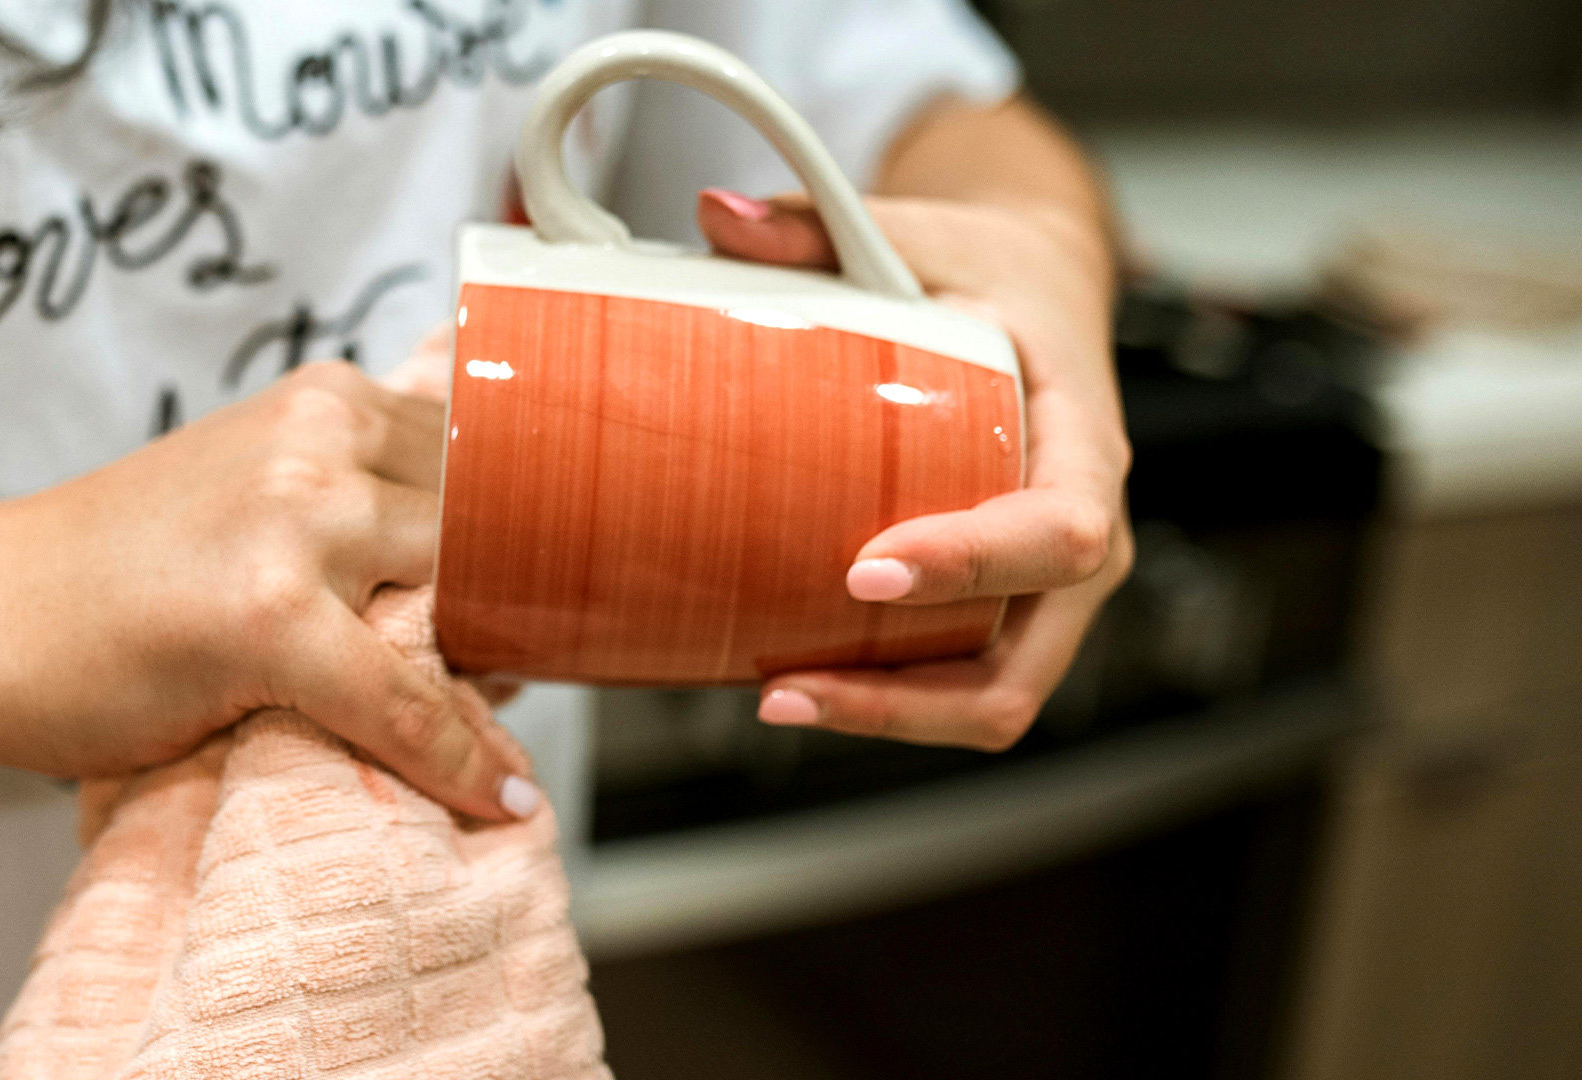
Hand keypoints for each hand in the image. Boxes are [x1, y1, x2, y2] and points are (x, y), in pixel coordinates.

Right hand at [0, 361, 536, 818]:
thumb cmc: (117, 576)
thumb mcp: (257, 496)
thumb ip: (364, 507)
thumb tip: (500, 584)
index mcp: (327, 402)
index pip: (488, 459)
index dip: (529, 535)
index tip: (559, 590)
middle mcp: (321, 440)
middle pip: (493, 527)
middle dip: (522, 600)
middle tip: (529, 665)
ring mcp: (298, 520)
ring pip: (467, 602)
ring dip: (498, 671)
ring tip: (501, 717)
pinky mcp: (270, 613)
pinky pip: (406, 702)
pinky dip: (455, 758)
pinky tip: (494, 796)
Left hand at [698, 187, 1132, 748]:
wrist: (1041, 294)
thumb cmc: (988, 272)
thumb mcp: (920, 228)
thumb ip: (820, 225)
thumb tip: (713, 216)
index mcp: (1086, 436)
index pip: (1057, 529)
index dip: (970, 563)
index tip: (863, 570)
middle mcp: (1089, 531)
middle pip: (1028, 663)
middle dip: (909, 697)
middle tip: (787, 684)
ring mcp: (1052, 587)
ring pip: (997, 695)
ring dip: (891, 717)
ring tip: (777, 698)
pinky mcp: (1009, 608)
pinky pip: (966, 680)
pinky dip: (893, 701)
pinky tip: (800, 678)